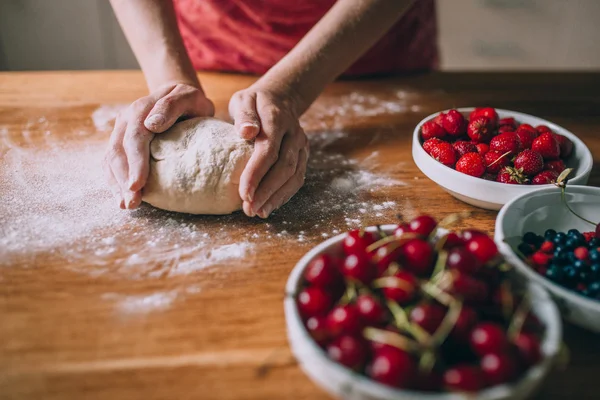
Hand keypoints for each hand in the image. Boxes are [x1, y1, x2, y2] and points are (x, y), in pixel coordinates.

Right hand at [103, 83, 213, 208]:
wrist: (179, 96)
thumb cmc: (189, 100)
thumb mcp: (188, 97)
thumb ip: (171, 106)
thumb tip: (152, 125)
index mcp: (141, 110)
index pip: (134, 139)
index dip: (135, 163)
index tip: (137, 185)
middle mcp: (126, 121)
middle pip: (118, 152)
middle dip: (124, 180)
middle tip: (132, 203)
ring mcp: (121, 132)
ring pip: (111, 160)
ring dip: (117, 185)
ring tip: (126, 205)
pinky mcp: (121, 143)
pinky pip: (112, 164)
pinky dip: (115, 182)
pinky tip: (121, 198)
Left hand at [229, 84, 308, 217]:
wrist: (282, 99)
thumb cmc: (255, 103)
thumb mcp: (244, 100)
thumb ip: (244, 115)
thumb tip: (246, 132)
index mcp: (277, 119)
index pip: (269, 150)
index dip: (257, 173)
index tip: (244, 193)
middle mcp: (294, 134)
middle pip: (284, 167)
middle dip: (267, 191)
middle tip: (249, 209)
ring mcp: (301, 146)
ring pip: (294, 176)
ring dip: (276, 197)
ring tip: (258, 212)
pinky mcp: (303, 156)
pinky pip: (297, 179)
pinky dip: (284, 195)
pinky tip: (269, 207)